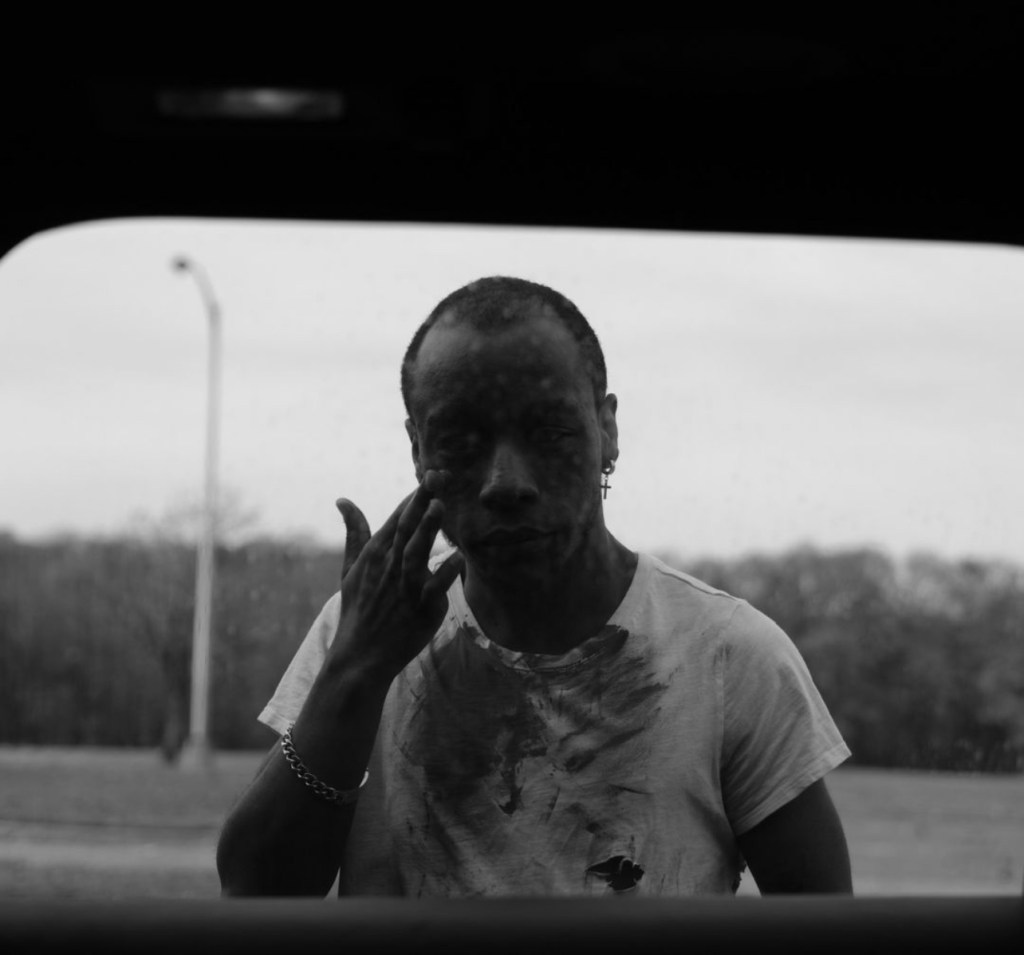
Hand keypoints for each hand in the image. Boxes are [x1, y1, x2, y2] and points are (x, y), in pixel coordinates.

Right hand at [331, 470, 463, 680]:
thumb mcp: (351, 567)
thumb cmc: (358, 608)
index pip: (397, 517)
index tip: (431, 473)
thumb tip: (343, 499)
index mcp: (375, 553)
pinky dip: (445, 573)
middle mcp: (389, 566)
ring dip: (427, 529)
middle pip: (407, 527)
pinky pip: (434, 588)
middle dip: (422, 500)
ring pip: (416, 552)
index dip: (414, 495)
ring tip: (439, 506)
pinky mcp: (420, 608)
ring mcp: (404, 586)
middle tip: (437, 475)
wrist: (360, 653)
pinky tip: (459, 558)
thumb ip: (354, 532)